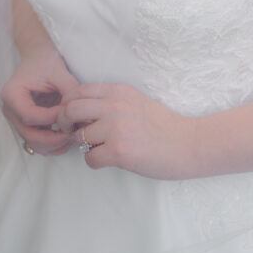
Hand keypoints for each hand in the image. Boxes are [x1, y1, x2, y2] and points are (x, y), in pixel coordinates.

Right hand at [1, 43, 79, 155]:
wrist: (38, 56)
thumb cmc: (46, 60)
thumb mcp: (58, 71)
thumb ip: (68, 90)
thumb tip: (78, 112)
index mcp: (12, 94)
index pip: (29, 115)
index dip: (50, 119)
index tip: (68, 115)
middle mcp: (10, 110)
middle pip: (28, 134)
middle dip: (52, 139)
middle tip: (73, 134)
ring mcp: (16, 119)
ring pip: (32, 142)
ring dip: (52, 145)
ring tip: (72, 137)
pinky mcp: (25, 124)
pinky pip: (37, 141)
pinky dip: (51, 145)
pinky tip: (67, 139)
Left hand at [58, 82, 196, 179]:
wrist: (187, 143)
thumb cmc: (163, 126)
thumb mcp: (137, 102)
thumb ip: (112, 102)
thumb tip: (83, 112)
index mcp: (119, 92)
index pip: (78, 91)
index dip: (68, 104)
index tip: (73, 117)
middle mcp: (115, 106)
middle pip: (70, 109)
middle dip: (64, 123)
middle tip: (72, 133)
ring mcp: (116, 128)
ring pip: (78, 137)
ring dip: (83, 146)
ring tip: (99, 148)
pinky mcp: (119, 151)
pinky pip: (89, 158)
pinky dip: (94, 162)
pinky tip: (108, 160)